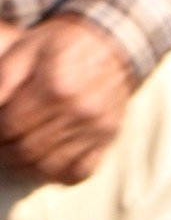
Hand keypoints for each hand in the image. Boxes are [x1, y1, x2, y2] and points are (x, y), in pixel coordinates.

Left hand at [0, 15, 135, 181]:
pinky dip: (57, 176)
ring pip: (50, 167)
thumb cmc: (61, 46)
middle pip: (28, 150)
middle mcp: (80, 110)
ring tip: (14, 157)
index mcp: (56, 86)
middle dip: (5, 153)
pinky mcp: (108, 138)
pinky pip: (79, 172)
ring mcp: (97, 128)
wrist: (110, 43)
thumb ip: (4, 79)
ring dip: (24, 168)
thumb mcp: (26, 49)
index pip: (11, 126)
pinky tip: (43, 165)